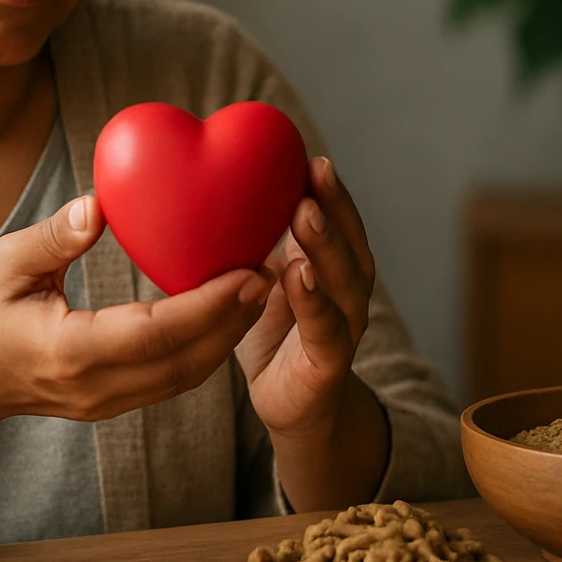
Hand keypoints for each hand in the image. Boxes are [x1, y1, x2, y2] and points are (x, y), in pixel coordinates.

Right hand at [0, 193, 272, 547]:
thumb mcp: (3, 264)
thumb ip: (54, 236)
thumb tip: (100, 205)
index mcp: (69, 352)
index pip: (154, 333)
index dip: (207, 306)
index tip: (247, 272)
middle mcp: (96, 386)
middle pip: (185, 361)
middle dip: (235, 320)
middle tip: (271, 270)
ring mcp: (107, 402)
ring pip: (186, 376)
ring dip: (228, 335)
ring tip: (260, 286)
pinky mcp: (115, 403)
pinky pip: (174, 378)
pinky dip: (207, 347)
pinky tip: (227, 310)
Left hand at [235, 156, 375, 436]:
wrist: (291, 406)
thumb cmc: (272, 331)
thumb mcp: (258, 278)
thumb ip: (252, 239)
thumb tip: (210, 184)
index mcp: (332, 266)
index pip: (338, 221)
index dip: (329, 190)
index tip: (308, 156)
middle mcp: (347, 292)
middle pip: (350, 242)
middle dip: (335, 205)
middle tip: (314, 171)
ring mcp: (344, 328)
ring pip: (346, 281)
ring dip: (326, 245)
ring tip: (305, 212)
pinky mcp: (329, 365)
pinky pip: (327, 330)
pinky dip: (315, 302)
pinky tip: (297, 276)